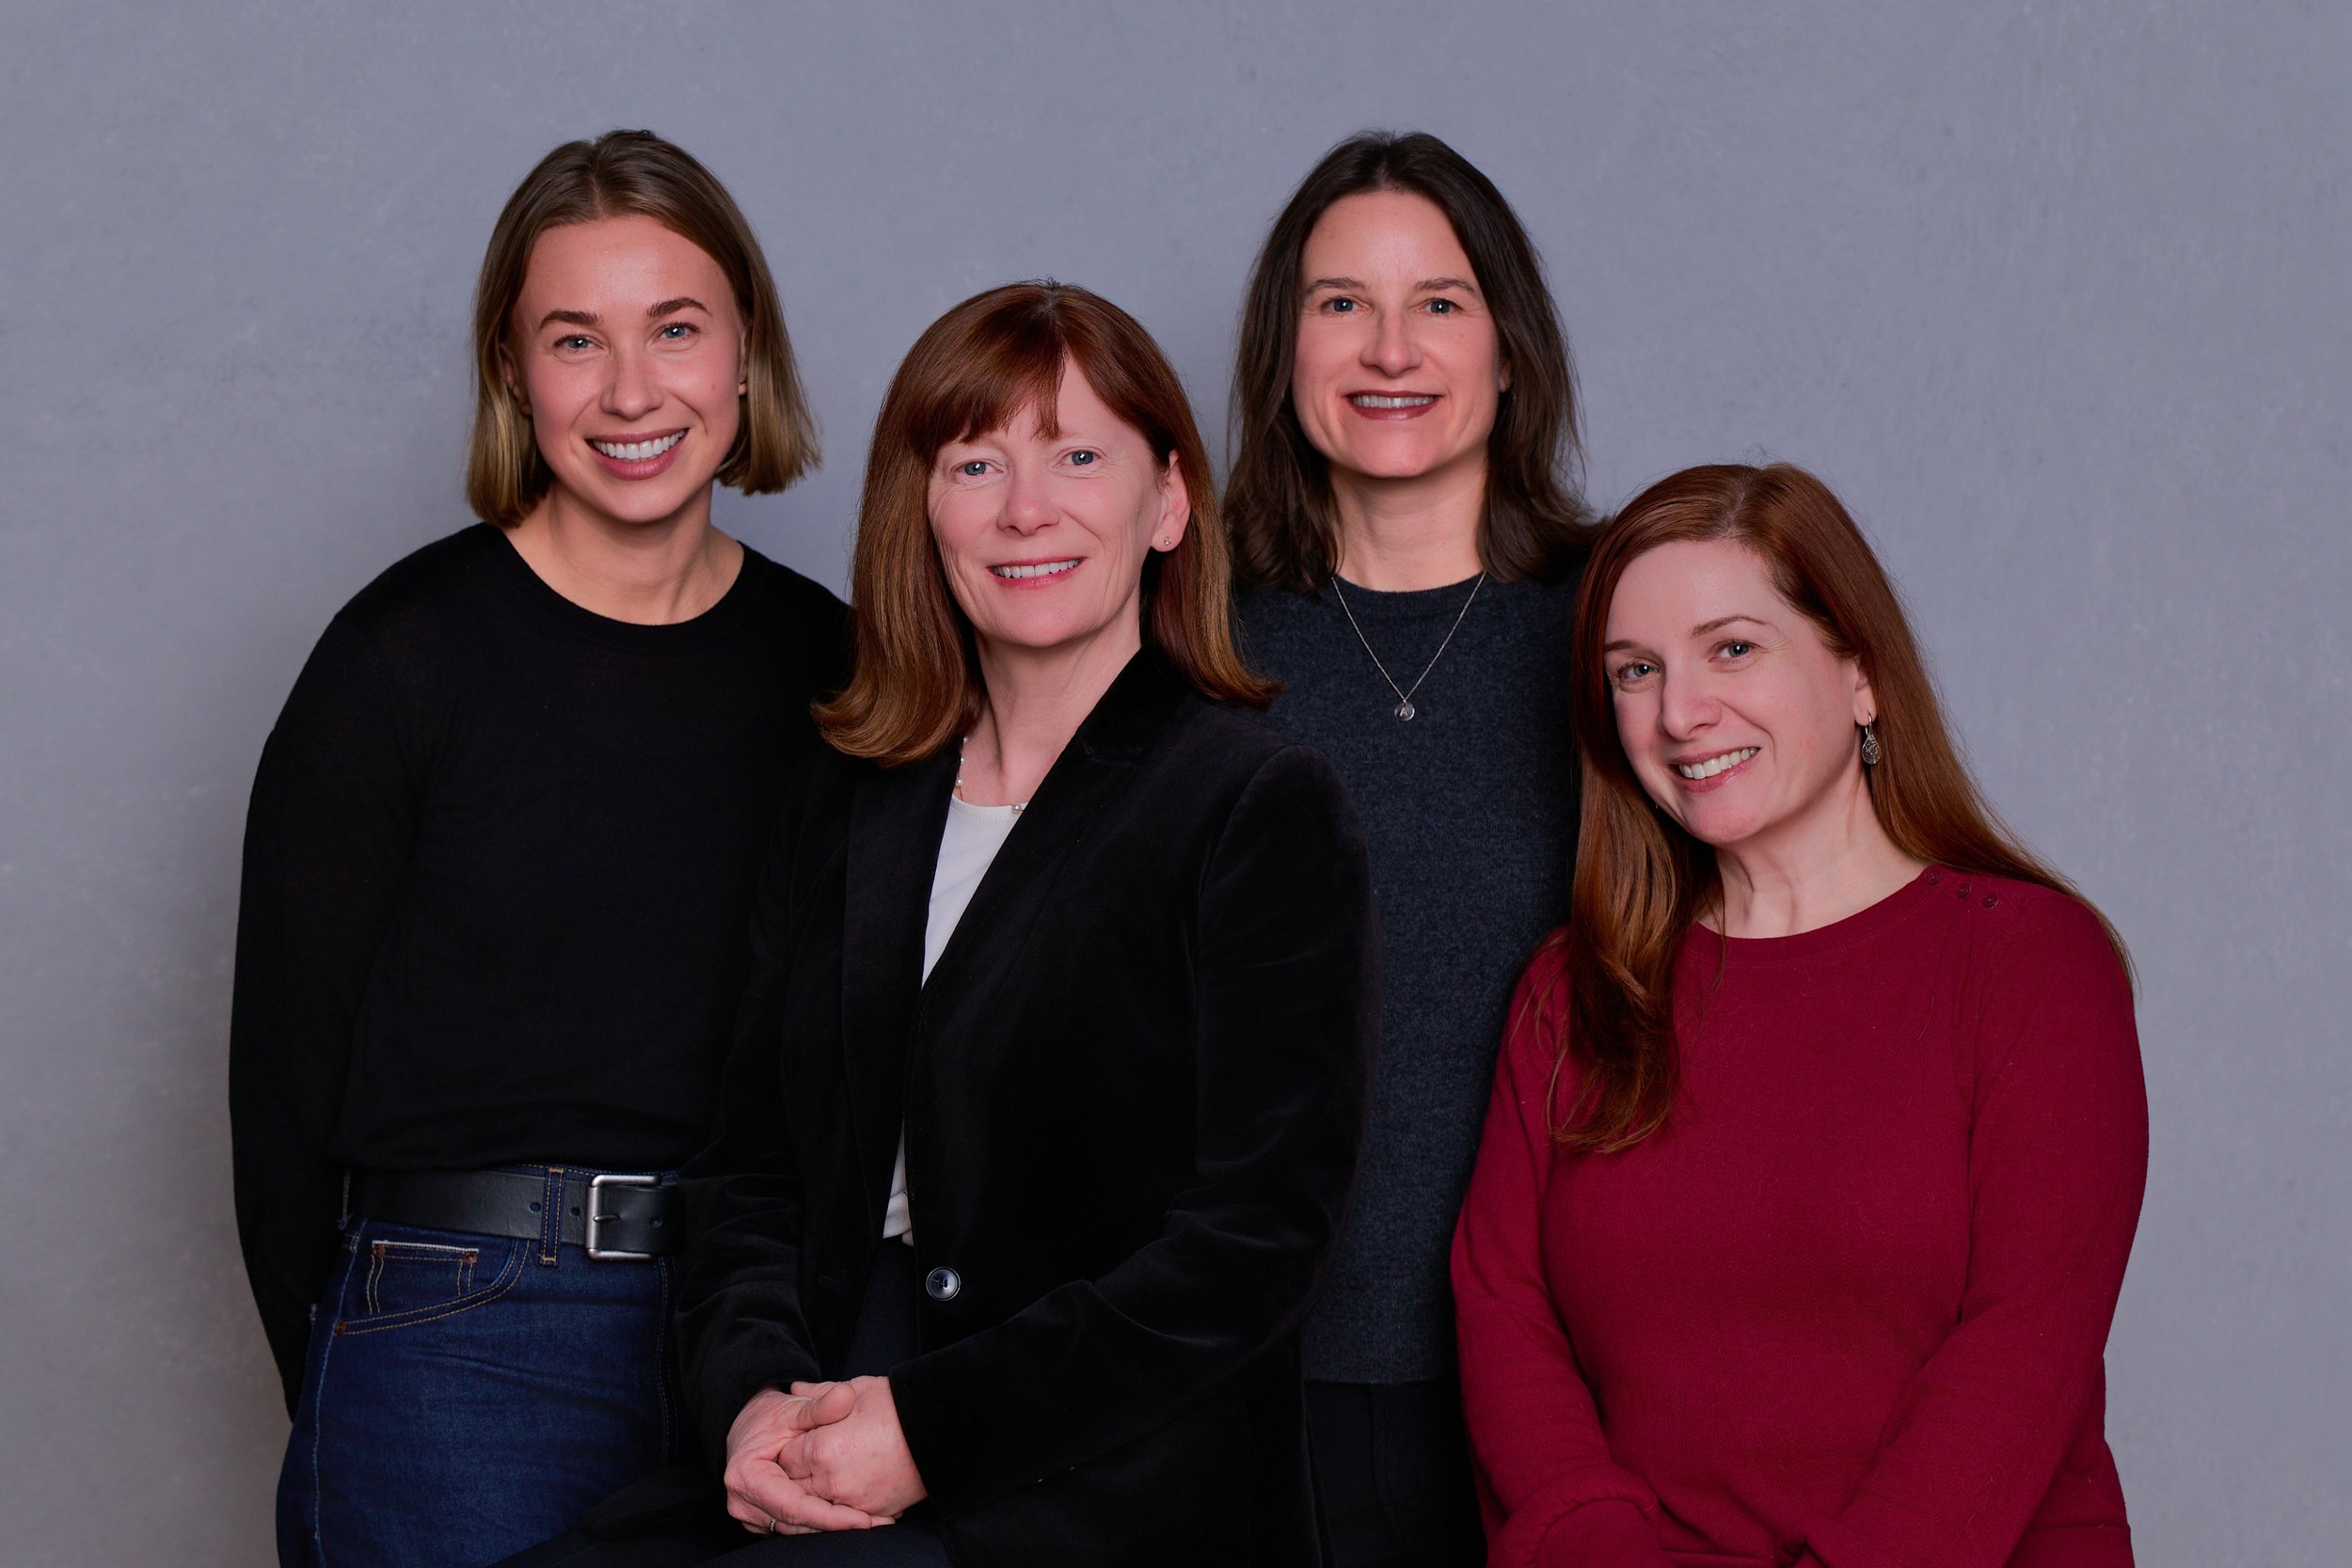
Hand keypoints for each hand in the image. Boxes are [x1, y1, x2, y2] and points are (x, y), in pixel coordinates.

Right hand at [722, 1385, 885, 1534]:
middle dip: (839, 1526)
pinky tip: (853, 1518)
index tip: (865, 1520)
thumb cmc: (768, 1417)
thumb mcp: (794, 1409)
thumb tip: (846, 1396)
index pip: (794, 1507)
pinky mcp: (763, 1519)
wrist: (746, 1426)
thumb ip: (820, 1406)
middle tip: (881, 1523)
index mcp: (747, 1478)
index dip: (831, 1517)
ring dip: (833, 1527)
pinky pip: (796, 1526)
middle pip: (798, 1524)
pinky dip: (822, 1523)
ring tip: (875, 1521)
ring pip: (799, 1530)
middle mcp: (744, 1504)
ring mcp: (751, 1515)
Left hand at [781, 1375, 927, 1520]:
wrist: (939, 1430)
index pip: (786, 1455)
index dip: (793, 1444)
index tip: (805, 1437)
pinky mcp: (871, 1512)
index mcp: (821, 1448)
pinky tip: (852, 1483)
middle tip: (818, 1453)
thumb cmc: (897, 1406)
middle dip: (800, 1469)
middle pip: (796, 1482)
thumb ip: (819, 1394)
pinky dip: (842, 1501)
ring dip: (819, 1488)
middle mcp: (830, 1481)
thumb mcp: (855, 1390)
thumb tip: (796, 1390)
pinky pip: (843, 1513)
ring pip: (817, 1502)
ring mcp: (851, 1500)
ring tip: (836, 1468)